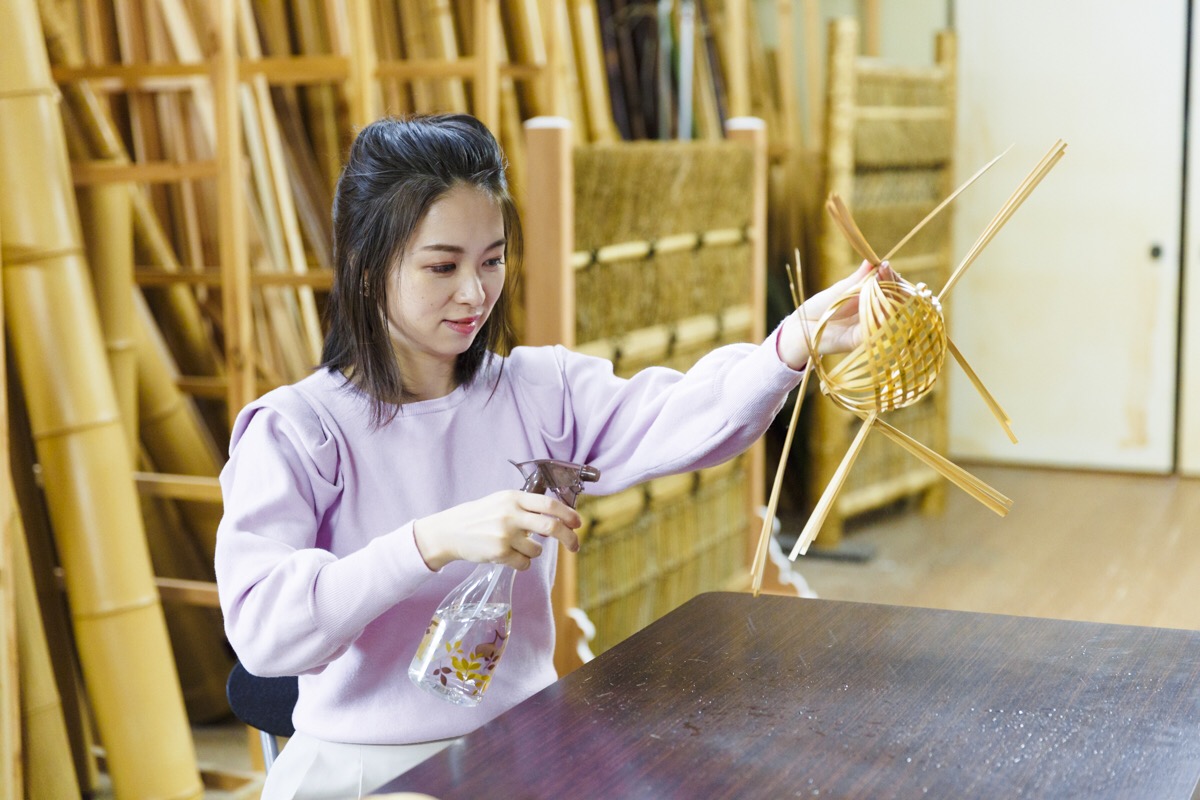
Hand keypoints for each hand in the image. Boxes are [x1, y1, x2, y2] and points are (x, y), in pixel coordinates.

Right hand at [413, 490, 582, 570]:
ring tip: (518, 547)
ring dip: (534, 552)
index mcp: (513, 497)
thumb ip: (526, 506)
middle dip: (568, 538)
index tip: (578, 523)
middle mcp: (511, 514)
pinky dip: (522, 563)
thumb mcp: (501, 501)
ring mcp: (505, 534)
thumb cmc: (479, 516)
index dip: (568, 514)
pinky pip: (524, 563)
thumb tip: (557, 516)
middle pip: (551, 526)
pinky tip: (509, 556)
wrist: (451, 531)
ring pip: (537, 549)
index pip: (549, 504)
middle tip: (574, 546)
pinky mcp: (499, 552)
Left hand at [776, 260, 896, 369]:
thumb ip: (856, 279)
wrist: (801, 327)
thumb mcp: (840, 290)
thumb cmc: (820, 308)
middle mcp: (874, 313)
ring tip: (881, 280)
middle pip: (896, 300)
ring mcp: (870, 327)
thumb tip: (871, 261)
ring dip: (889, 295)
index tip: (885, 264)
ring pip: (891, 313)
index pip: (890, 287)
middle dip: (893, 283)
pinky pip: (877, 328)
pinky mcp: (862, 340)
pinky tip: (877, 299)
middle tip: (885, 269)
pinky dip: (879, 314)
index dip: (890, 276)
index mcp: (869, 299)